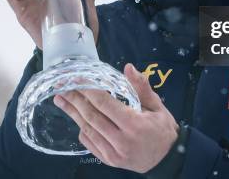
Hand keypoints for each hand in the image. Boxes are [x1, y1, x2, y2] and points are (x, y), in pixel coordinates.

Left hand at [54, 63, 178, 173]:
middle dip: (75, 100)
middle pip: (92, 116)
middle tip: (62, 87)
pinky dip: (82, 129)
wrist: (167, 160)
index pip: (105, 104)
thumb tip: (128, 67)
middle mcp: (121, 140)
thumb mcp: (157, 106)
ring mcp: (113, 153)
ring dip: (73, 113)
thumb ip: (141, 87)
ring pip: (88, 129)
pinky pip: (90, 143)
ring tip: (61, 100)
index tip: (77, 79)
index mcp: (134, 124)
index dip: (89, 90)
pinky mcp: (109, 160)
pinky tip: (76, 117)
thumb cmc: (163, 130)